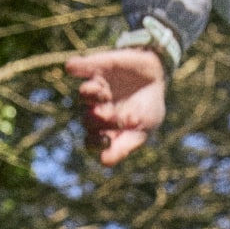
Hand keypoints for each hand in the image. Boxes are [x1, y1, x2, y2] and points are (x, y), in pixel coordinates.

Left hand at [66, 48, 166, 166]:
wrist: (156, 77)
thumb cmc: (149, 109)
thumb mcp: (142, 131)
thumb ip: (124, 146)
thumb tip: (103, 161)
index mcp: (106, 130)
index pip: (92, 141)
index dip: (96, 142)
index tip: (107, 139)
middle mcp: (97, 111)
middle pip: (88, 119)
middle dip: (99, 119)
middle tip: (113, 115)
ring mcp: (96, 89)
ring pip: (84, 94)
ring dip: (90, 94)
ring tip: (102, 92)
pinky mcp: (97, 67)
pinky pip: (81, 67)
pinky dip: (78, 66)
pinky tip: (72, 67)